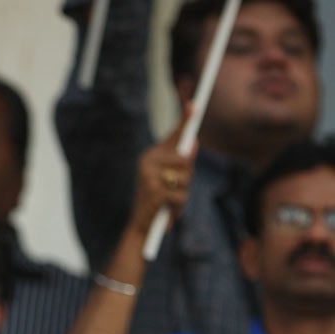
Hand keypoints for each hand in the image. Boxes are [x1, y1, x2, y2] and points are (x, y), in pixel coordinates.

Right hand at [128, 104, 195, 235]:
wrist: (140, 226)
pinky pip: (180, 194)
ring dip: (183, 193)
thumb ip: (180, 162)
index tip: (195, 104)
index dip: (185, 120)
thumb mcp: (168, 180)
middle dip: (187, 176)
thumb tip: (194, 142)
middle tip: (176, 188)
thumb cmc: (157, 202)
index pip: (172, 136)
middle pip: (185, 159)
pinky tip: (168, 210)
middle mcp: (147, 162)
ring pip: (184, 177)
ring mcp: (149, 176)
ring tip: (170, 201)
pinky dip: (179, 205)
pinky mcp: (154, 191)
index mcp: (150, 156)